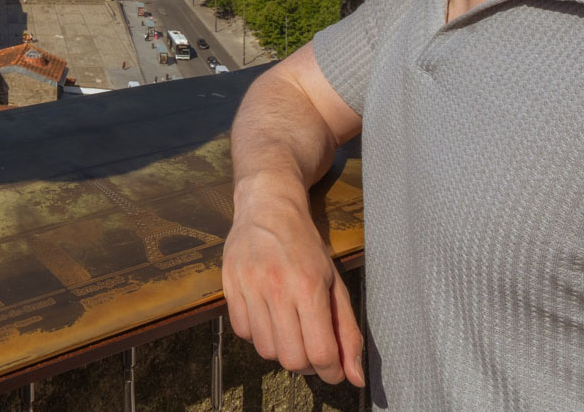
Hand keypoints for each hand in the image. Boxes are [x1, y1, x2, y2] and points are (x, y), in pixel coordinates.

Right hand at [222, 174, 364, 386]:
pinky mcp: (229, 286)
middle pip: (291, 358)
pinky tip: (267, 317)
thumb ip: (347, 331)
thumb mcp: (335, 283)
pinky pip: (242, 333)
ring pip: (265, 350)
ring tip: (289, 329)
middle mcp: (276, 287)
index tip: (333, 368)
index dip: (330, 371)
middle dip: (307, 364)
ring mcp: (249, 286)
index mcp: (309, 286)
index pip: (320, 352)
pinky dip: (258, 334)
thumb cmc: (305, 245)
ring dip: (281, 349)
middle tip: (311, 349)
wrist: (267, 207)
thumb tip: (355, 376)